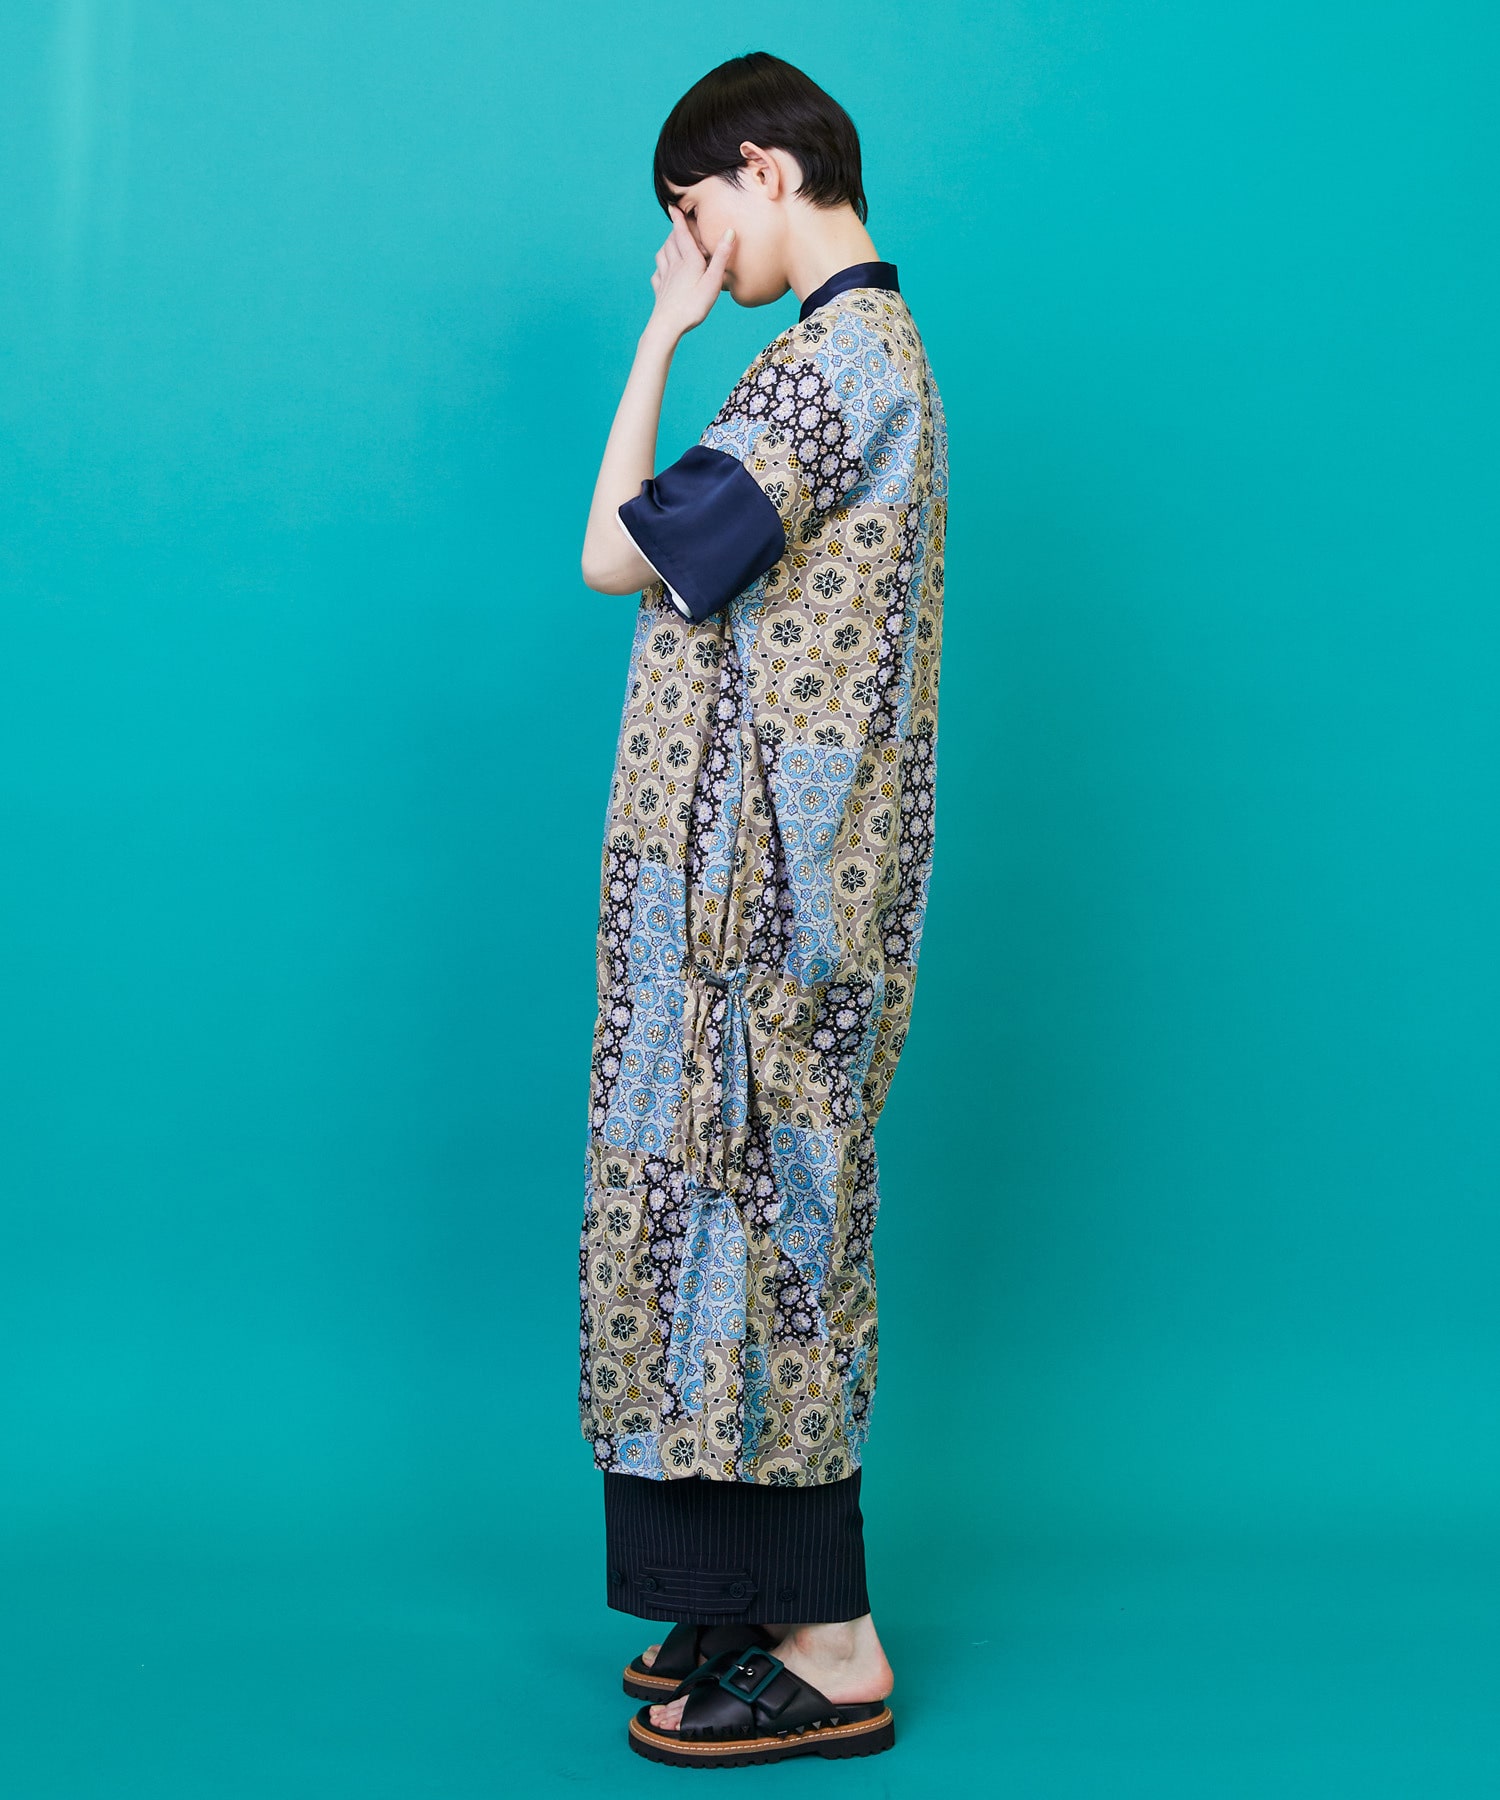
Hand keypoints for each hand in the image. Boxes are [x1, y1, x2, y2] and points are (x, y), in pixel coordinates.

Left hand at [645, 204, 735, 339]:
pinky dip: (659, 267)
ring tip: (670, 244)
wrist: (667, 326)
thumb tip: (730, 231)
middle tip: (677, 225)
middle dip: (674, 231)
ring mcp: (665, 278)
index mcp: (688, 261)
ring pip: (662, 254)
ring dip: (666, 246)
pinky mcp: (660, 291)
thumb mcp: (713, 281)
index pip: (681, 233)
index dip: (678, 219)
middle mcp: (674, 265)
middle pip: (671, 242)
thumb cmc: (693, 306)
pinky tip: (662, 271)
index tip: (673, 206)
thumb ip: (721, 256)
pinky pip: (657, 274)